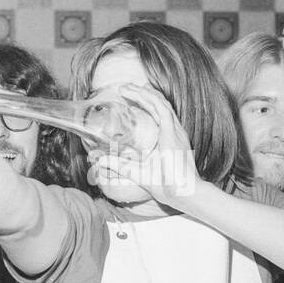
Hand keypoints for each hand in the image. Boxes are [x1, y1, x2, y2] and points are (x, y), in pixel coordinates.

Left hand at [89, 84, 202, 206]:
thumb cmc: (167, 187)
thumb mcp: (136, 172)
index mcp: (170, 138)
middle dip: (142, 94)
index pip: (159, 113)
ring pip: (159, 103)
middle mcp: (174, 132)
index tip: (129, 97)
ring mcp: (175, 131)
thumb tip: (99, 160)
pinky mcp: (173, 134)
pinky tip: (136, 93)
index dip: (145, 102)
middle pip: (159, 104)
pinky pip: (161, 109)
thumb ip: (118, 165)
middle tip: (125, 88)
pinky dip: (149, 99)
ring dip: (142, 93)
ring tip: (126, 88)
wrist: (184, 195)